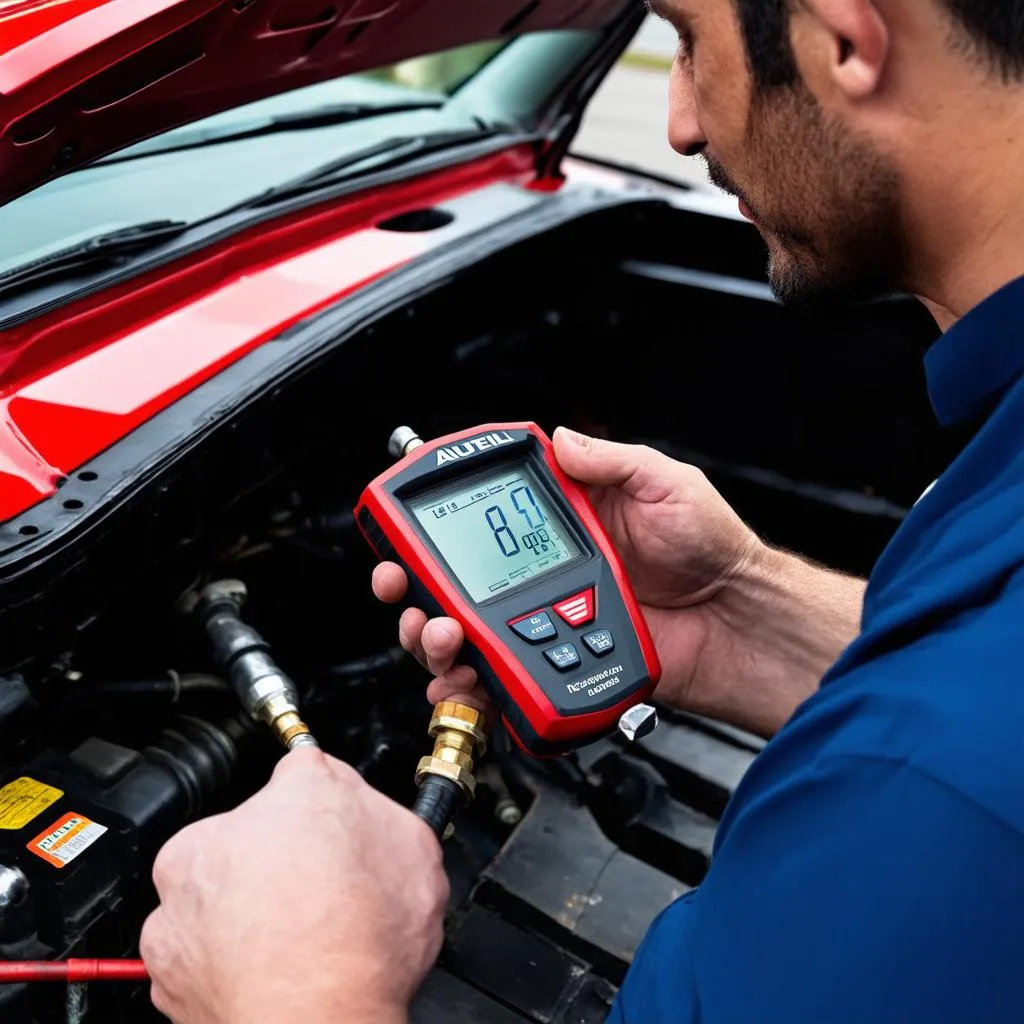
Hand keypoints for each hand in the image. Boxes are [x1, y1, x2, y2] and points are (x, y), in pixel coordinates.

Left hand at [140, 749, 446, 1023]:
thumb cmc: (362, 946)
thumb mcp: (413, 847)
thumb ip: (374, 807)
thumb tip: (356, 800)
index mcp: (291, 794)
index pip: (307, 773)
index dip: (327, 803)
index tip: (331, 822)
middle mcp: (225, 833)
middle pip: (254, 829)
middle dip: (278, 855)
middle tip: (319, 893)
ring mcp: (184, 898)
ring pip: (216, 885)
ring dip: (242, 904)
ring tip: (293, 938)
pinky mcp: (163, 959)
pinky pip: (194, 943)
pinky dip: (220, 953)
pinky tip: (266, 966)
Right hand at [374, 428, 862, 737]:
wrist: (738, 620)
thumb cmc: (713, 549)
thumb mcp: (665, 483)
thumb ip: (610, 461)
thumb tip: (559, 437)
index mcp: (563, 524)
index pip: (483, 516)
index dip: (436, 518)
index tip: (404, 519)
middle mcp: (543, 572)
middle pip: (453, 580)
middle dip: (411, 582)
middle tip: (397, 583)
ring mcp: (544, 619)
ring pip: (463, 631)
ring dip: (430, 633)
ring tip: (439, 632)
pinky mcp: (555, 664)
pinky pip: (500, 677)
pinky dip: (469, 682)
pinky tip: (459, 677)